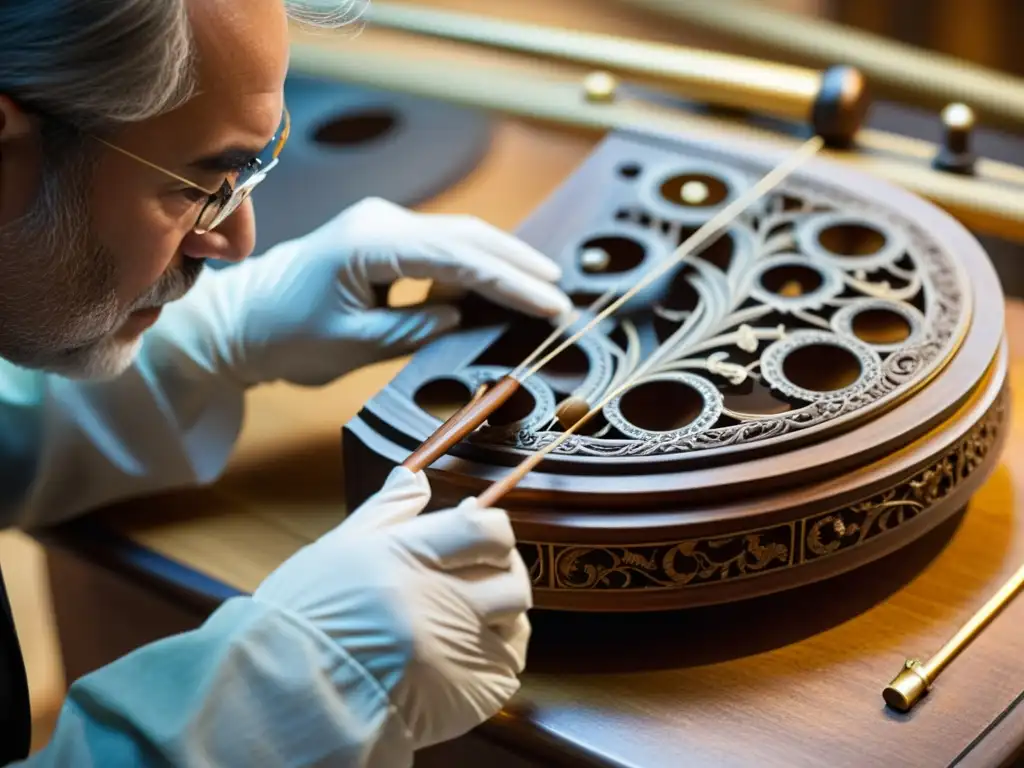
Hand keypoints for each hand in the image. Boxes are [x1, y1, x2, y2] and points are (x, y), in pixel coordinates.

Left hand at [197, 196, 571, 386]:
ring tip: (541, 290)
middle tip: (559, 293)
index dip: (508, 282)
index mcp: (370, 243)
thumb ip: (413, 328)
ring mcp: (383, 226)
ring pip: (458, 239)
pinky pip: (440, 250)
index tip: (548, 303)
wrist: (242, 322)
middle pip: (467, 236)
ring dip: (499, 262)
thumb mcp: (353, 344)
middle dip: (516, 263)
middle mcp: (381, 222)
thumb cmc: (285, 336)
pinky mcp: (384, 240)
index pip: (457, 259)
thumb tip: (460, 315)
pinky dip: (472, 269)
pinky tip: (498, 288)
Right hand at [251, 466, 532, 749]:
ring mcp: (459, 653)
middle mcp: (442, 604)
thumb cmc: (305, 618)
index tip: (479, 537)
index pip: (486, 530)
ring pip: (517, 624)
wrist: (287, 697)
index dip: (493, 531)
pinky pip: (507, 671)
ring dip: (501, 619)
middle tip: (476, 578)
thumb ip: (387, 511)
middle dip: (501, 573)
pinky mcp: (467, 697)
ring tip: (467, 620)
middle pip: (511, 577)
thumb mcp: (339, 549)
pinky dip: (493, 662)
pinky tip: (462, 658)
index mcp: (409, 559)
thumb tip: (416, 478)